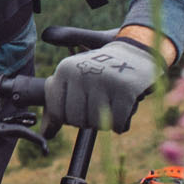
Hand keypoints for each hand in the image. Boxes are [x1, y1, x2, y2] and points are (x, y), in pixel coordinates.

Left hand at [45, 38, 159, 132]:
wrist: (138, 49)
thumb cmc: (102, 69)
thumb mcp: (75, 76)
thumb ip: (56, 102)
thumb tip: (45, 134)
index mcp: (65, 70)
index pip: (58, 112)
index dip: (71, 117)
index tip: (82, 105)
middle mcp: (81, 73)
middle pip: (77, 120)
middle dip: (89, 119)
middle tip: (99, 104)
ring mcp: (103, 81)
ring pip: (97, 123)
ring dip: (106, 122)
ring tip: (111, 103)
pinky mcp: (125, 89)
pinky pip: (117, 124)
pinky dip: (120, 124)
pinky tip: (123, 109)